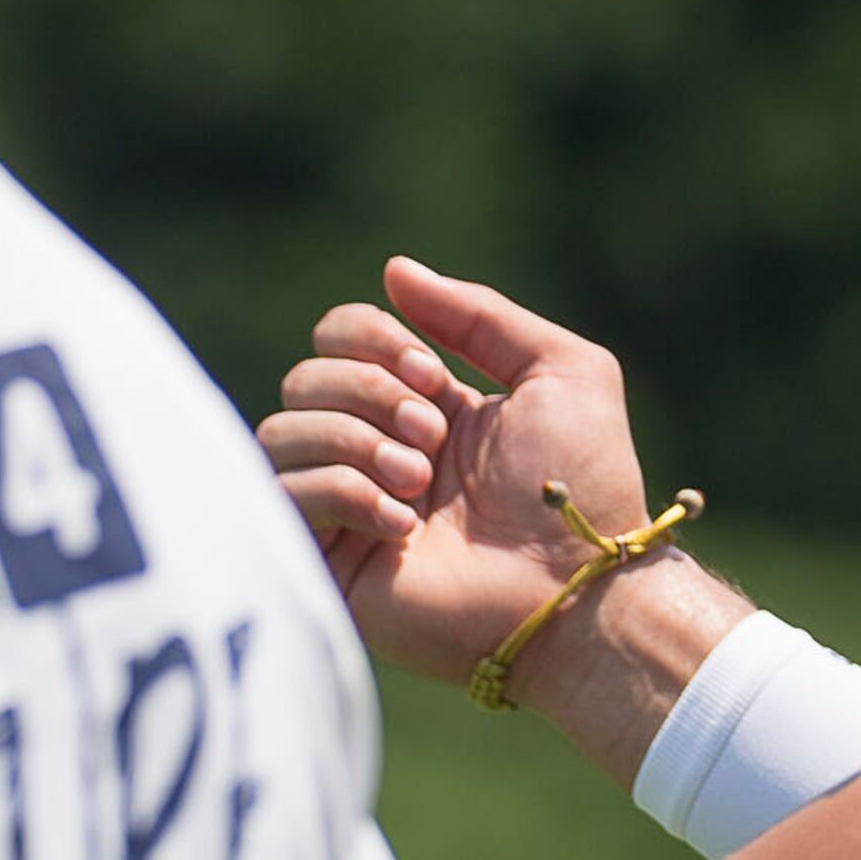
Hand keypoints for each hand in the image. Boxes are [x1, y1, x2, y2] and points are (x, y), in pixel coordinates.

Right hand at [259, 257, 656, 685]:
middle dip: (369, 393)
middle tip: (433, 440)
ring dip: (353, 442)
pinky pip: (283, 497)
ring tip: (417, 485)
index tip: (433, 377)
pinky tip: (402, 527)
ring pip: (280, 432)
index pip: (341, 336)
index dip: (373, 340)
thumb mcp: (561, 370)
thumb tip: (394, 271)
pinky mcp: (328, 565)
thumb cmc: (580, 485)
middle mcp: (376, 451)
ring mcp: (348, 509)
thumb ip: (479, 313)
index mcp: (423, 406)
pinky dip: (341, 493)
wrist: (575, 588)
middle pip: (305, 378)